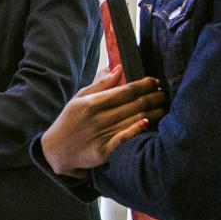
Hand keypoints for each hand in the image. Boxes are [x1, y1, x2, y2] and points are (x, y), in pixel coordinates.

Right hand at [39, 66, 166, 178]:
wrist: (56, 150)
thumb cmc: (69, 121)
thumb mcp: (79, 99)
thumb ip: (100, 84)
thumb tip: (118, 68)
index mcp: (91, 103)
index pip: (124, 91)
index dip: (143, 85)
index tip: (155, 81)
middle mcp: (97, 118)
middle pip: (132, 105)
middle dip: (153, 97)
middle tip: (165, 93)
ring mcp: (100, 135)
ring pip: (133, 120)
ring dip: (152, 112)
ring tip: (163, 106)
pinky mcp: (103, 151)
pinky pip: (124, 138)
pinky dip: (136, 129)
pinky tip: (148, 123)